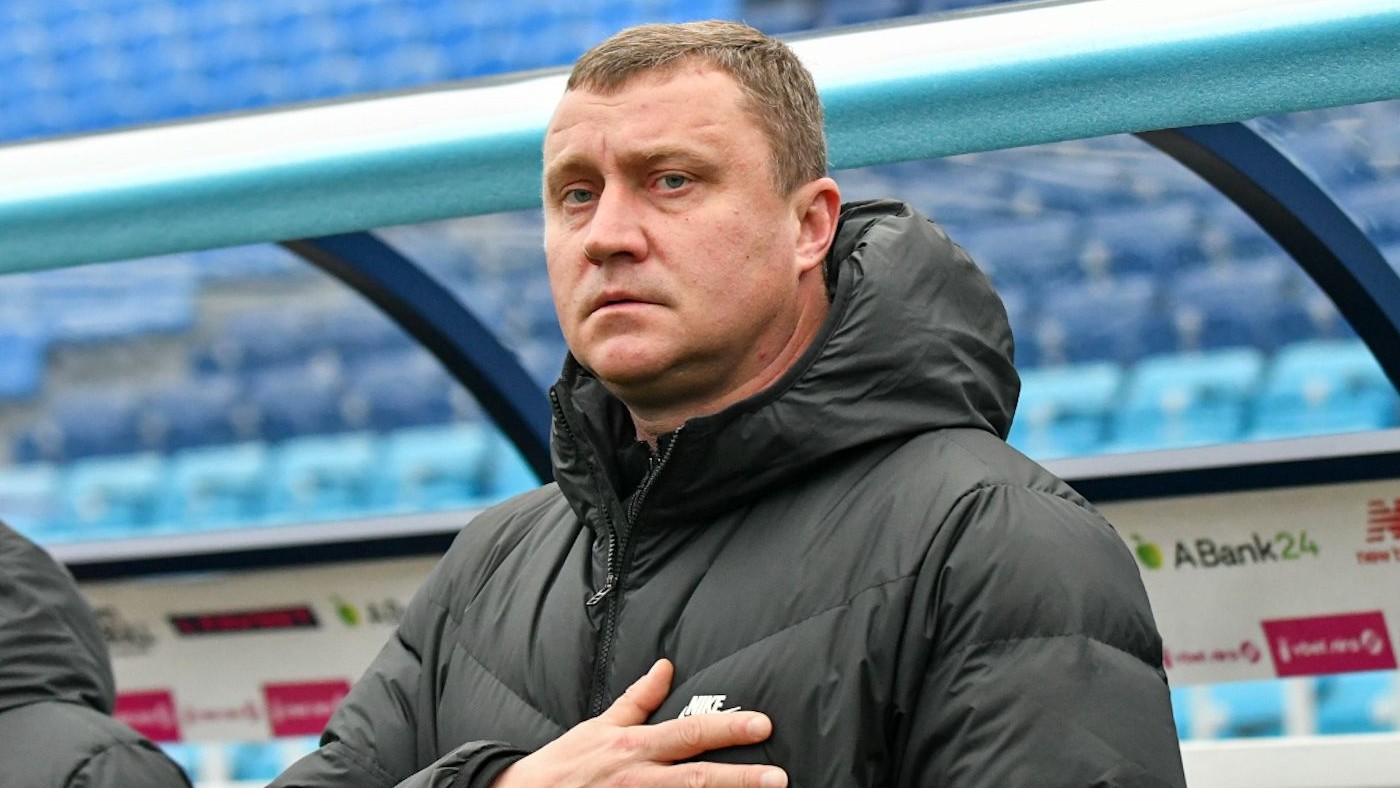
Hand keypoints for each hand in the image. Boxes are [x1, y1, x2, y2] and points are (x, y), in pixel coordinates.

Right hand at [493, 658, 785, 786]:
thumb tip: (666, 666)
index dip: (727, 729)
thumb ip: (638, 700)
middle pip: (697, 778)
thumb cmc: (565, 764)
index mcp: (634, 746)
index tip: (762, 725)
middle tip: (778, 777)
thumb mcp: (599, 725)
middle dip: (740, 778)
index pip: (689, 733)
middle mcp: (637, 777)